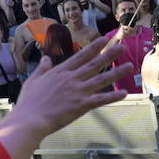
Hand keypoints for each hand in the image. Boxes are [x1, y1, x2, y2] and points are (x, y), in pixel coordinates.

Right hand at [0, 38, 131, 157]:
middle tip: (122, 47)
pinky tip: (124, 93)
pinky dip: (113, 96)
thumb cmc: (29, 102)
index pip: (81, 56)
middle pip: (95, 64)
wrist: (30, 119)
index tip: (104, 39)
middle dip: (110, 54)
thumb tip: (46, 58)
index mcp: (61, 72)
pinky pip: (101, 99)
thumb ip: (42, 69)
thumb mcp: (33, 81)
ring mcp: (78, 91)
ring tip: (129, 66)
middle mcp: (72, 78)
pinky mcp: (81, 105)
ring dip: (117, 72)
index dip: (94, 47)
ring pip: (101, 79)